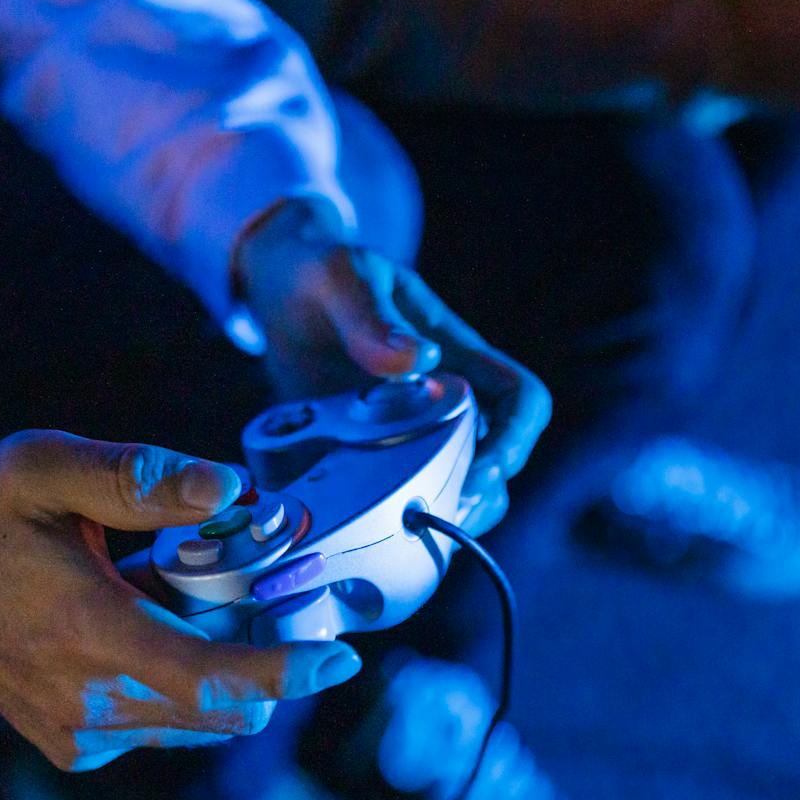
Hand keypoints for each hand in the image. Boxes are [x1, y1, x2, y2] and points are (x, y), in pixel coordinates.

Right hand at [0, 430, 363, 770]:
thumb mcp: (43, 468)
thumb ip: (140, 477)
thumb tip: (230, 487)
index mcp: (89, 634)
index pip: (215, 680)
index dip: (288, 673)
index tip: (340, 656)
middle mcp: (91, 702)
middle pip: (225, 707)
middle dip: (263, 656)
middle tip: (261, 590)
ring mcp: (84, 734)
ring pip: (202, 721)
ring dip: (221, 669)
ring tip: (178, 601)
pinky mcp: (78, 747)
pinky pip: (166, 725)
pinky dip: (181, 684)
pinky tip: (142, 628)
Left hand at [236, 198, 551, 535]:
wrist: (277, 289)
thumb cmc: (320, 271)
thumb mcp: (340, 277)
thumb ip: (370, 316)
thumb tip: (416, 360)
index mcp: (455, 355)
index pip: (522, 398)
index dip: (517, 439)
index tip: (480, 469)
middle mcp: (443, 399)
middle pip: (498, 458)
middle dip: (480, 494)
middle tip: (433, 515)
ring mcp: (408, 430)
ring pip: (456, 485)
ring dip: (442, 513)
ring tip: (403, 528)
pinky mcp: (368, 454)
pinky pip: (396, 495)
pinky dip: (386, 517)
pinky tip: (355, 523)